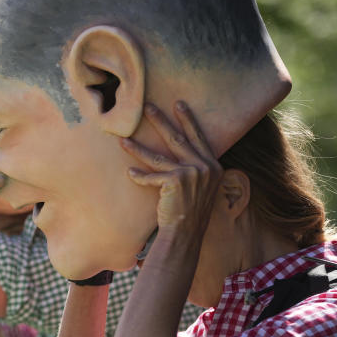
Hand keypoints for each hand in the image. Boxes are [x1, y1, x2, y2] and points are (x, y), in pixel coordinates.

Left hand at [120, 101, 221, 237]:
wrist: (187, 233)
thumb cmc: (190, 211)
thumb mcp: (201, 187)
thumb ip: (195, 169)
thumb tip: (180, 151)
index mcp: (213, 166)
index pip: (198, 138)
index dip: (188, 120)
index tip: (179, 104)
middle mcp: (205, 167)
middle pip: (177, 139)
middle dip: (161, 121)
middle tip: (147, 107)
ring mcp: (191, 173)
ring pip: (157, 156)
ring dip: (138, 148)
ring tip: (122, 138)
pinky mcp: (175, 181)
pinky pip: (151, 176)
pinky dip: (139, 177)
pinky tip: (130, 174)